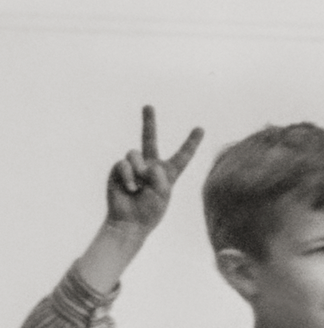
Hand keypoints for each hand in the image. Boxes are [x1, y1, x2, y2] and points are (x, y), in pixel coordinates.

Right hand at [106, 106, 203, 236]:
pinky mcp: (119, 169)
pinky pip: (124, 163)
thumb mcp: (163, 193)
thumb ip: (159, 175)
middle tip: (148, 106)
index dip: (191, 142)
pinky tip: (130, 188)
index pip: (182, 155)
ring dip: (138, 170)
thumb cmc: (150, 211)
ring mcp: (134, 167)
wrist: (129, 221)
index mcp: (169, 173)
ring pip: (135, 153)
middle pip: (150, 139)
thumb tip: (145, 164)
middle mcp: (151, 166)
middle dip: (148, 122)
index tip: (200, 128)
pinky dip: (129, 176)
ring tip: (139, 186)